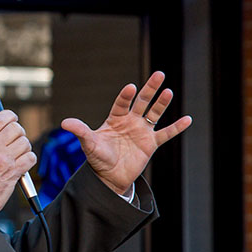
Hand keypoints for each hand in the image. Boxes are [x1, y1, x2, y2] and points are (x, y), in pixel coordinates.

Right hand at [0, 110, 36, 218]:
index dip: (10, 116)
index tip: (13, 119)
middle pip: (16, 128)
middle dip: (19, 134)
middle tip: (16, 142)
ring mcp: (4, 160)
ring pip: (25, 142)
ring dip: (25, 148)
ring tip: (18, 156)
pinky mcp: (14, 172)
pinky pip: (30, 158)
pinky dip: (29, 161)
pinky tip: (22, 166)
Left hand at [61, 71, 191, 195]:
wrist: (109, 177)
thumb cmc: (98, 158)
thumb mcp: (89, 144)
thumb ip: (80, 131)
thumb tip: (64, 123)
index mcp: (115, 118)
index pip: (122, 103)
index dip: (126, 96)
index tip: (130, 88)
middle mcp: (130, 121)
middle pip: (143, 101)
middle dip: (150, 88)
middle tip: (159, 74)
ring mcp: (142, 131)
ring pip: (154, 113)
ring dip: (162, 103)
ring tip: (169, 92)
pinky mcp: (151, 144)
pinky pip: (166, 134)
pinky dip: (176, 127)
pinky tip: (187, 119)